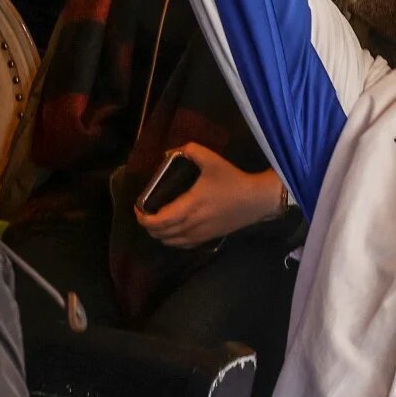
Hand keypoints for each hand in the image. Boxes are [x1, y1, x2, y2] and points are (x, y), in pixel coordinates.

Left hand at [135, 143, 285, 248]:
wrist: (257, 200)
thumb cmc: (233, 180)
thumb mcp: (212, 160)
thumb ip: (190, 150)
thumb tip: (170, 152)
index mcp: (188, 206)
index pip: (156, 221)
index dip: (142, 217)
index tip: (138, 207)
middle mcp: (191, 224)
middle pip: (159, 234)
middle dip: (148, 225)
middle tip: (145, 211)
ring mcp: (199, 234)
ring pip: (170, 242)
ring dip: (159, 234)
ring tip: (157, 221)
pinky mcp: (208, 238)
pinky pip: (183, 245)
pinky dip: (172, 240)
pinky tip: (174, 231)